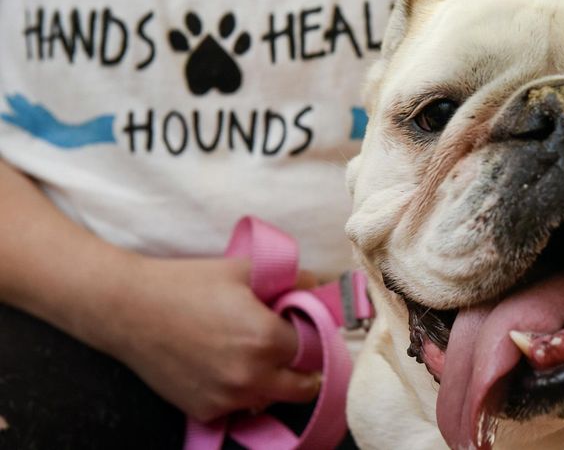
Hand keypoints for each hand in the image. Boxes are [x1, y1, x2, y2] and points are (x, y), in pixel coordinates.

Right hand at [106, 256, 320, 421]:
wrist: (128, 309)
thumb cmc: (187, 284)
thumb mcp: (244, 269)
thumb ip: (290, 278)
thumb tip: (318, 285)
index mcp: (266, 340)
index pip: (315, 346)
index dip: (311, 333)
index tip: (302, 326)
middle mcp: (251, 376)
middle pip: (304, 386)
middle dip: (304, 367)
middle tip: (291, 348)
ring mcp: (227, 399)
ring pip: (272, 399)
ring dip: (273, 382)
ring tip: (252, 354)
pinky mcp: (205, 411)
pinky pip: (239, 407)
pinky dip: (240, 392)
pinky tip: (224, 365)